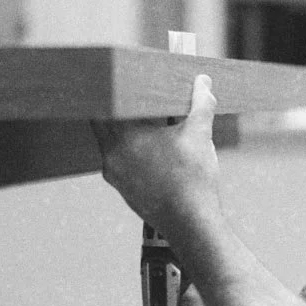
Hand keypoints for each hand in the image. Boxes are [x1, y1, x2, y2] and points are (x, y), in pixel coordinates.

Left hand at [92, 75, 220, 241]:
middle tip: (132, 103)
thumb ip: (200, 104)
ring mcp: (116, 177)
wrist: (192, 224)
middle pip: (104, 125)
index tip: (114, 83)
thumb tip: (204, 82)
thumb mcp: (200, 135)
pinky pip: (120, 166)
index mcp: (123, 137)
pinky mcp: (124, 192)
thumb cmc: (193, 181)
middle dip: (118, 113)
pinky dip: (131, 157)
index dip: (107, 92)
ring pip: (112, 147)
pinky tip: (152, 156)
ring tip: (146, 128)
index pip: (102, 106)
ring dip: (125, 136)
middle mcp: (112, 157)